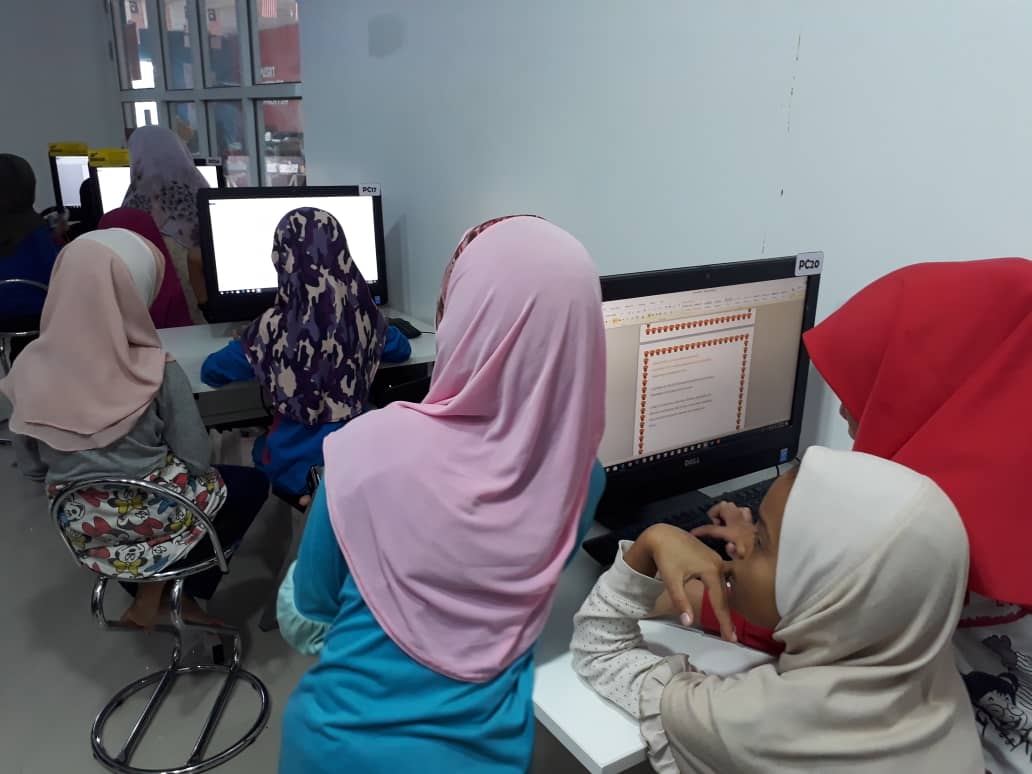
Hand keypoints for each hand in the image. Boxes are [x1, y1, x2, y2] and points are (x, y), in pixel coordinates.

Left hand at [624, 524, 735, 641]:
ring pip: (723, 587)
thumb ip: (680, 601)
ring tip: (727, 624)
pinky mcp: (712, 558)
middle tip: (730, 637)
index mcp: (712, 570)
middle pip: (724, 595)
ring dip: (724, 606)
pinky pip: (720, 580)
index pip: (720, 602)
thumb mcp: (672, 580)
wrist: (662, 535)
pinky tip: (721, 603)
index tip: (730, 639)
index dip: (724, 621)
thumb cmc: (666, 556)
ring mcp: (717, 560)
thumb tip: (688, 622)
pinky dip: (721, 594)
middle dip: (726, 616)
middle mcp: (719, 564)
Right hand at [692, 501, 755, 559]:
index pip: (711, 529)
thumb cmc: (757, 558)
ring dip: (726, 512)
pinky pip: (743, 511)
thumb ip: (732, 553)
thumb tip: (728, 546)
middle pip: (723, 506)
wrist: (771, 554)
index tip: (694, 533)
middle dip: (715, 513)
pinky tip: (736, 523)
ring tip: (723, 522)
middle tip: (715, 524)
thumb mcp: (741, 562)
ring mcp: (747, 521)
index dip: (700, 530)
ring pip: (733, 506)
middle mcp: (740, 524)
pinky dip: (737, 514)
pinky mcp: (752, 522)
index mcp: (734, 533)